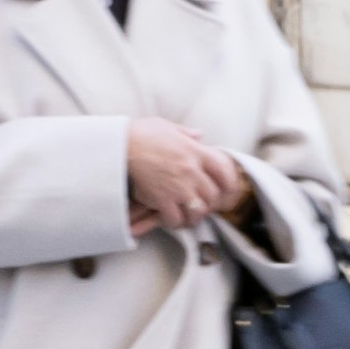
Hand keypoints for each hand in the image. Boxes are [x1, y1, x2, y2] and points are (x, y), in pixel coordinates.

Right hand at [125, 119, 247, 234]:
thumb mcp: (167, 126)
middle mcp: (191, 170)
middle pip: (211, 195)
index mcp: (195, 151)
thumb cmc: (141, 133)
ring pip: (197, 211)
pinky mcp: (163, 199)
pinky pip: (176, 219)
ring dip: (193, 216)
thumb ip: (186, 133)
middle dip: (207, 203)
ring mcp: (179, 187)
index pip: (222, 170)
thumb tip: (199, 134)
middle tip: (199, 206)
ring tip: (186, 217)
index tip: (225, 190)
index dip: (227, 183)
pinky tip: (168, 219)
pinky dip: (173, 222)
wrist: (122, 144)